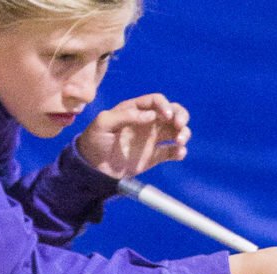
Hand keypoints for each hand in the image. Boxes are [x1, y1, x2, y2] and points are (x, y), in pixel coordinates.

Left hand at [76, 93, 190, 178]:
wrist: (93, 169)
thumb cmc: (95, 141)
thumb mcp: (103, 123)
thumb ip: (125, 115)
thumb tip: (151, 115)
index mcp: (135, 110)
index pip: (156, 101)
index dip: (165, 105)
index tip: (167, 116)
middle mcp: (147, 122)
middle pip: (172, 112)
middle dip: (180, 116)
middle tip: (179, 126)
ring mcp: (152, 139)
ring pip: (176, 131)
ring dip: (184, 133)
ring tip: (179, 142)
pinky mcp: (154, 156)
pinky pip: (172, 151)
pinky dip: (179, 151)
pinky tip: (179, 154)